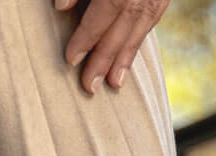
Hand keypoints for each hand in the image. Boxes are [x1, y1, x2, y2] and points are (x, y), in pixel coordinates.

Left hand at [54, 0, 169, 95]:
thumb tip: (61, 7)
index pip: (108, 7)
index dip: (89, 34)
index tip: (72, 59)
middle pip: (127, 22)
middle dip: (107, 56)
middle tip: (90, 87)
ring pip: (144, 24)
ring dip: (127, 56)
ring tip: (114, 84)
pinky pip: (154, 17)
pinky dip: (139, 39)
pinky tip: (127, 59)